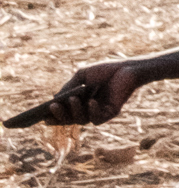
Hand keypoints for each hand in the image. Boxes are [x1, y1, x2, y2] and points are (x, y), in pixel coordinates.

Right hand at [30, 59, 148, 126]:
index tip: (42, 116)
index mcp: (79, 102)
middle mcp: (87, 110)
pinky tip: (91, 102)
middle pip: (70, 119)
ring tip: (72, 99)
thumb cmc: (105, 70)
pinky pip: (98, 118)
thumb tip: (54, 99)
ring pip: (82, 120)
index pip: (64, 113)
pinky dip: (93, 111)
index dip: (54, 117)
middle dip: (60, 114)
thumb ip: (68, 87)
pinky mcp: (111, 113)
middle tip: (53, 107)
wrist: (127, 68)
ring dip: (75, 111)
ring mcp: (99, 112)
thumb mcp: (82, 76)